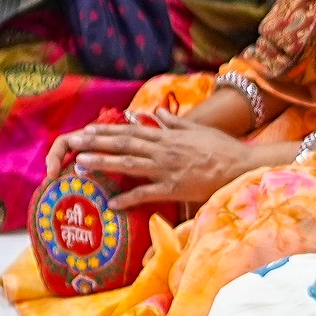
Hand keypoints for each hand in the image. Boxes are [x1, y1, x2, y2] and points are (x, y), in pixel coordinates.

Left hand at [57, 111, 259, 204]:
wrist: (241, 165)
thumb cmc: (222, 148)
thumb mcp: (197, 129)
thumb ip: (173, 122)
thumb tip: (155, 112)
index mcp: (168, 136)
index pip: (132, 130)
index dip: (108, 129)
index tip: (88, 128)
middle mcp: (163, 150)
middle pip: (124, 144)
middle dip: (97, 142)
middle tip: (74, 141)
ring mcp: (167, 169)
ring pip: (129, 164)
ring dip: (104, 163)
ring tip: (81, 163)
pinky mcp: (174, 189)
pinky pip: (146, 194)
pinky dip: (128, 198)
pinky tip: (111, 203)